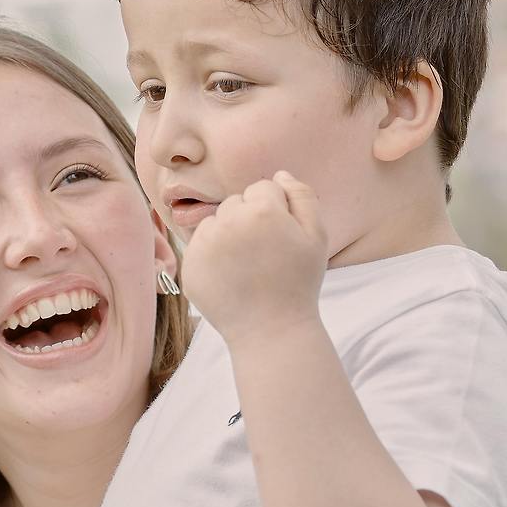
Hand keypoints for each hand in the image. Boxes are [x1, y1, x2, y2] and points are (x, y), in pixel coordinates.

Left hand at [179, 171, 326, 344]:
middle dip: (249, 219)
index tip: (281, 237)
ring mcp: (204, 244)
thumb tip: (280, 175)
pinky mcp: (190, 264)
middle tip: (264, 254)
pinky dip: (212, 255)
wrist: (270, 331)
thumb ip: (302, 196)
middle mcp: (228, 222)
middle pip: (235, 202)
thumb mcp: (316, 237)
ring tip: (247, 266)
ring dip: (228, 235)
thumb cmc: (298, 283)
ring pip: (215, 221)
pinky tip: (230, 276)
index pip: (263, 188)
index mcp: (262, 211)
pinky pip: (199, 245)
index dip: (276, 211)